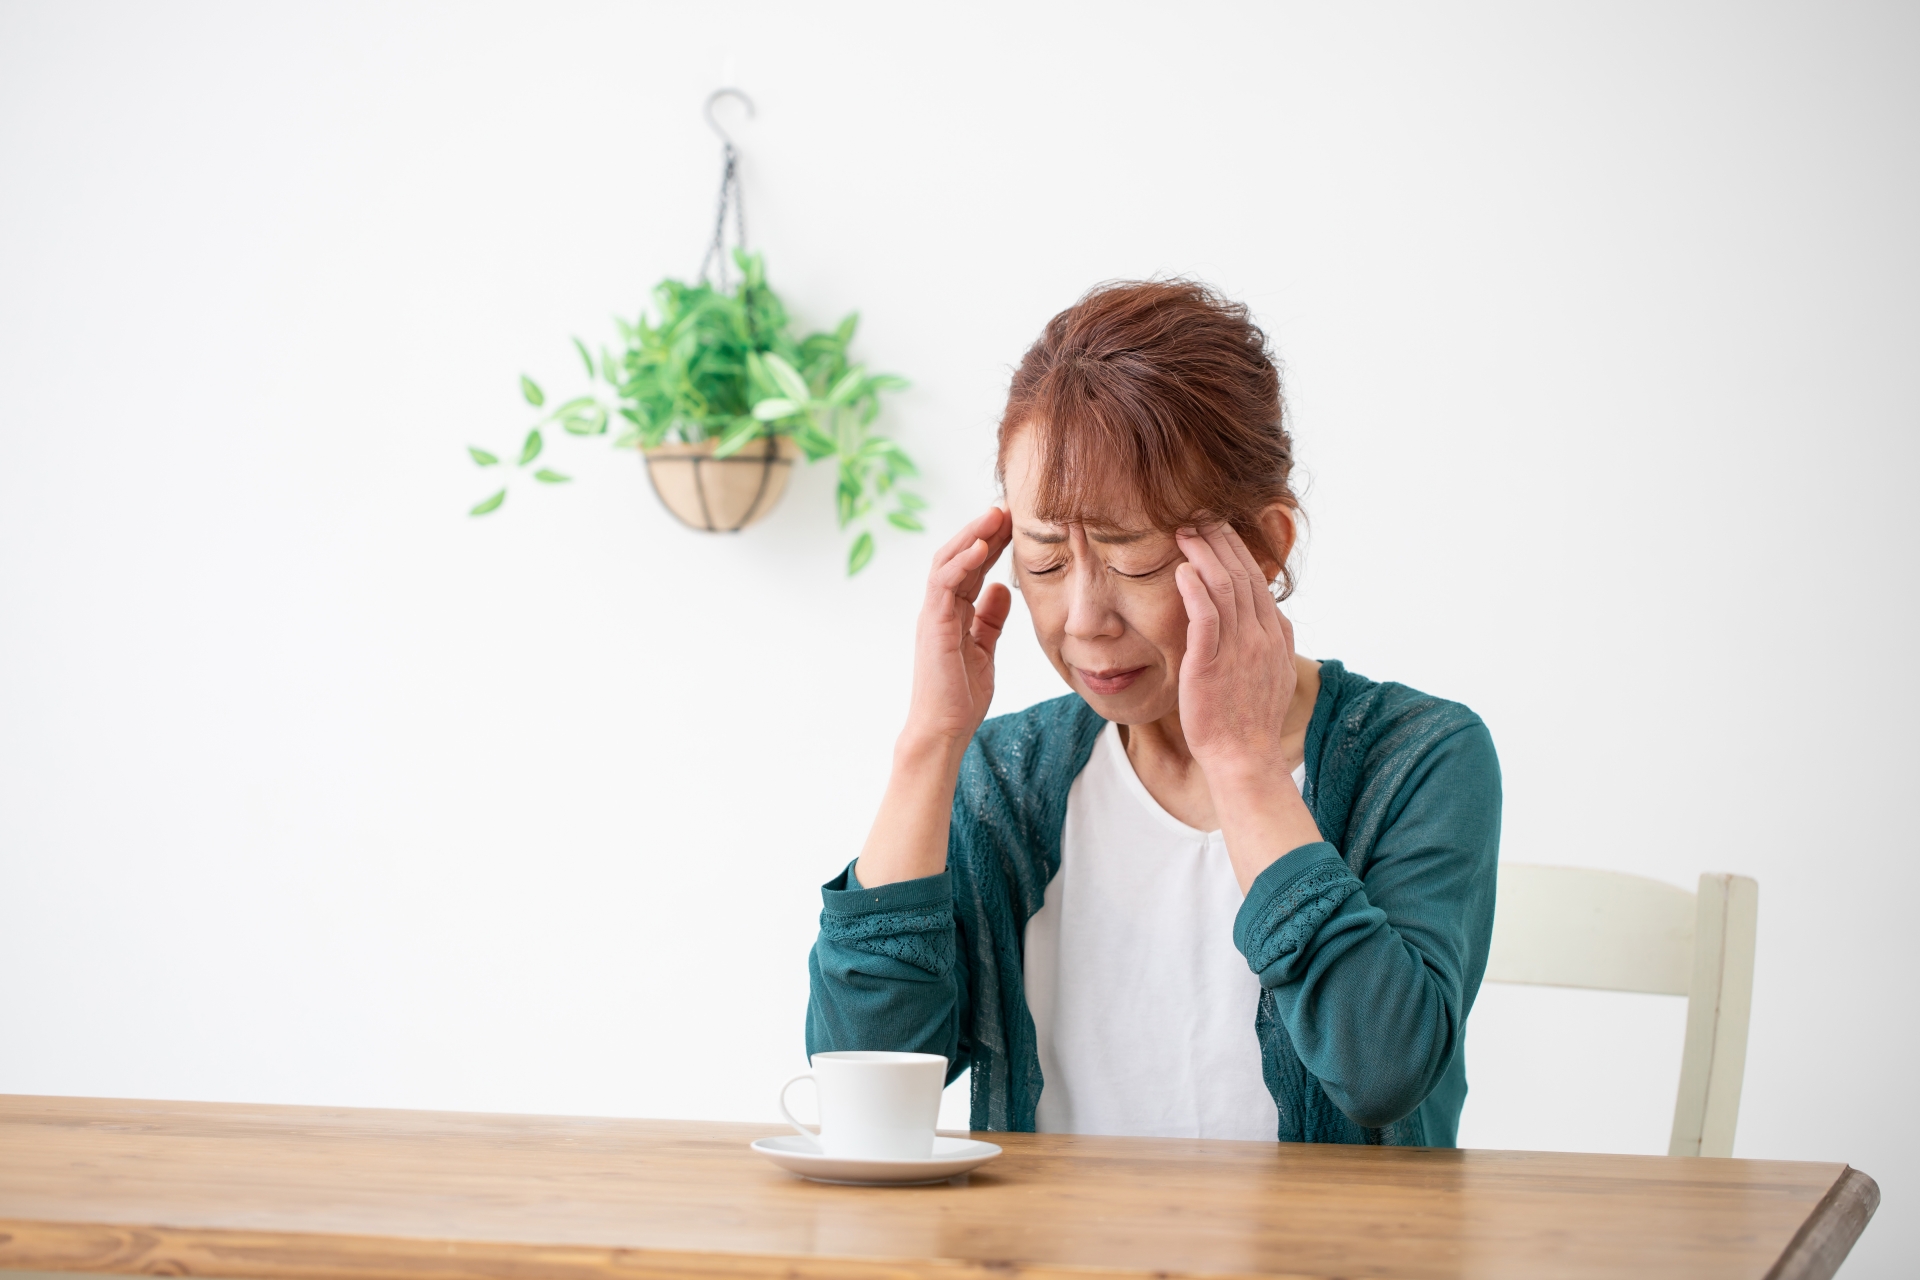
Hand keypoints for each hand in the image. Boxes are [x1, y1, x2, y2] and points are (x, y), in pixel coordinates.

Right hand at [902, 506, 1013, 758]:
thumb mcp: (984, 649)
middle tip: (1007, 507)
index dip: (991, 542)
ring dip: (971, 535)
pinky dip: (961, 561)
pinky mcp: (933, 626)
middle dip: (982, 530)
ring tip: (994, 514)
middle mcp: (939, 608)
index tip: (1014, 522)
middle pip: (958, 556)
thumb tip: (1003, 589)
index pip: (971, 567)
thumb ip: (990, 618)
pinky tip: (981, 545)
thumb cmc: (960, 696)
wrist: (944, 729)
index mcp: (952, 612)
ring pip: (947, 561)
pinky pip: (943, 584)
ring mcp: (933, 615)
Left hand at [1173, 523, 1298, 778]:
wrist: (1244, 758)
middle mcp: (1261, 636)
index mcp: (1275, 635)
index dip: (1237, 551)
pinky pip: (1207, 617)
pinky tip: (1183, 569)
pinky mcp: (1212, 663)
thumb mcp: (1273, 674)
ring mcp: (1238, 649)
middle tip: (1199, 515)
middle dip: (1220, 541)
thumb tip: (1271, 617)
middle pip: (1241, 574)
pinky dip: (1196, 589)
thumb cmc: (1250, 721)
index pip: (1256, 581)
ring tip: (1185, 531)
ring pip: (1224, 587)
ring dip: (1204, 554)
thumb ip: (1271, 642)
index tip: (1219, 529)